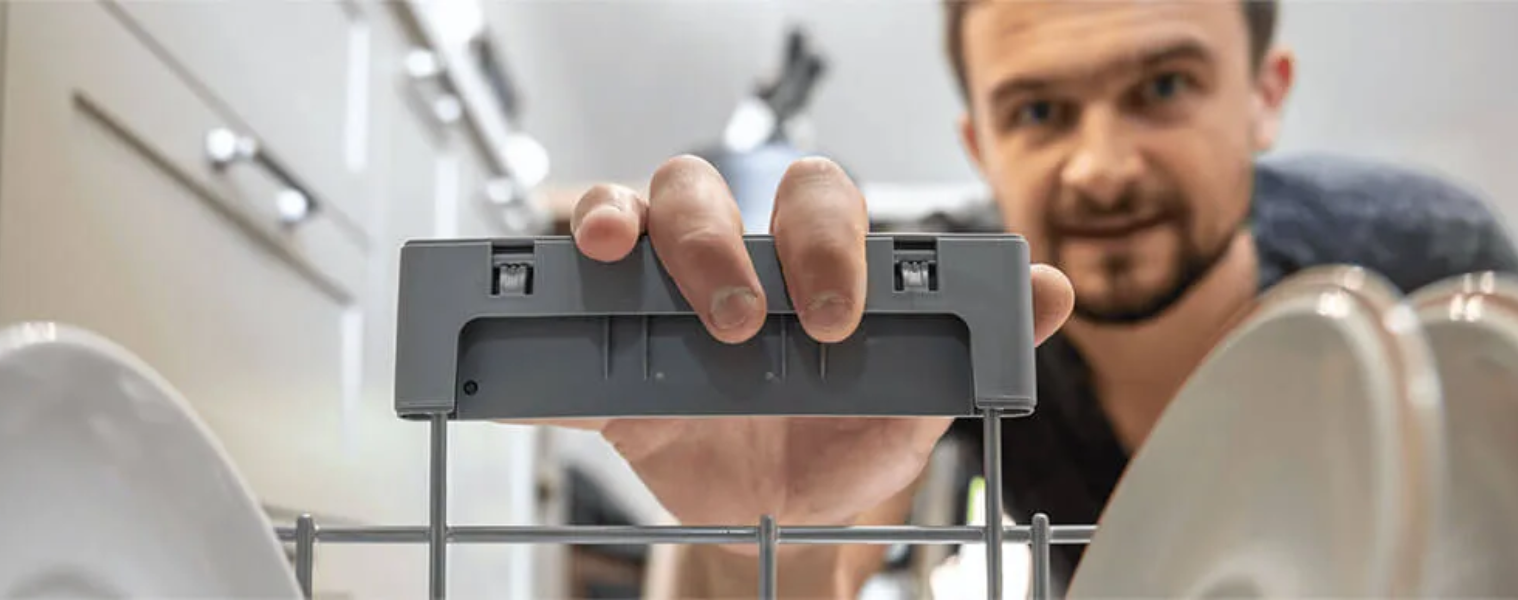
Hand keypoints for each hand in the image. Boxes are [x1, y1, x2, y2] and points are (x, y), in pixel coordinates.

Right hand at [563, 155, 1073, 550]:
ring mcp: (660, 296)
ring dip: (621, 223)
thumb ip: (971, 340)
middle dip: (718, 239)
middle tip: (743, 322)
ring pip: (629, 210)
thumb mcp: (916, 400)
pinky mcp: (607, 353)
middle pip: (703, 186)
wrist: (782, 517)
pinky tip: (536, 323)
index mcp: (808, 258)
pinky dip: (541, 305)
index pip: (813, 199)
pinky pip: (559, 313)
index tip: (838, 316)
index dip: (822, 238)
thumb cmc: (847, 441)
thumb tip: (1051, 289)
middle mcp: (731, 256)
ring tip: (619, 260)